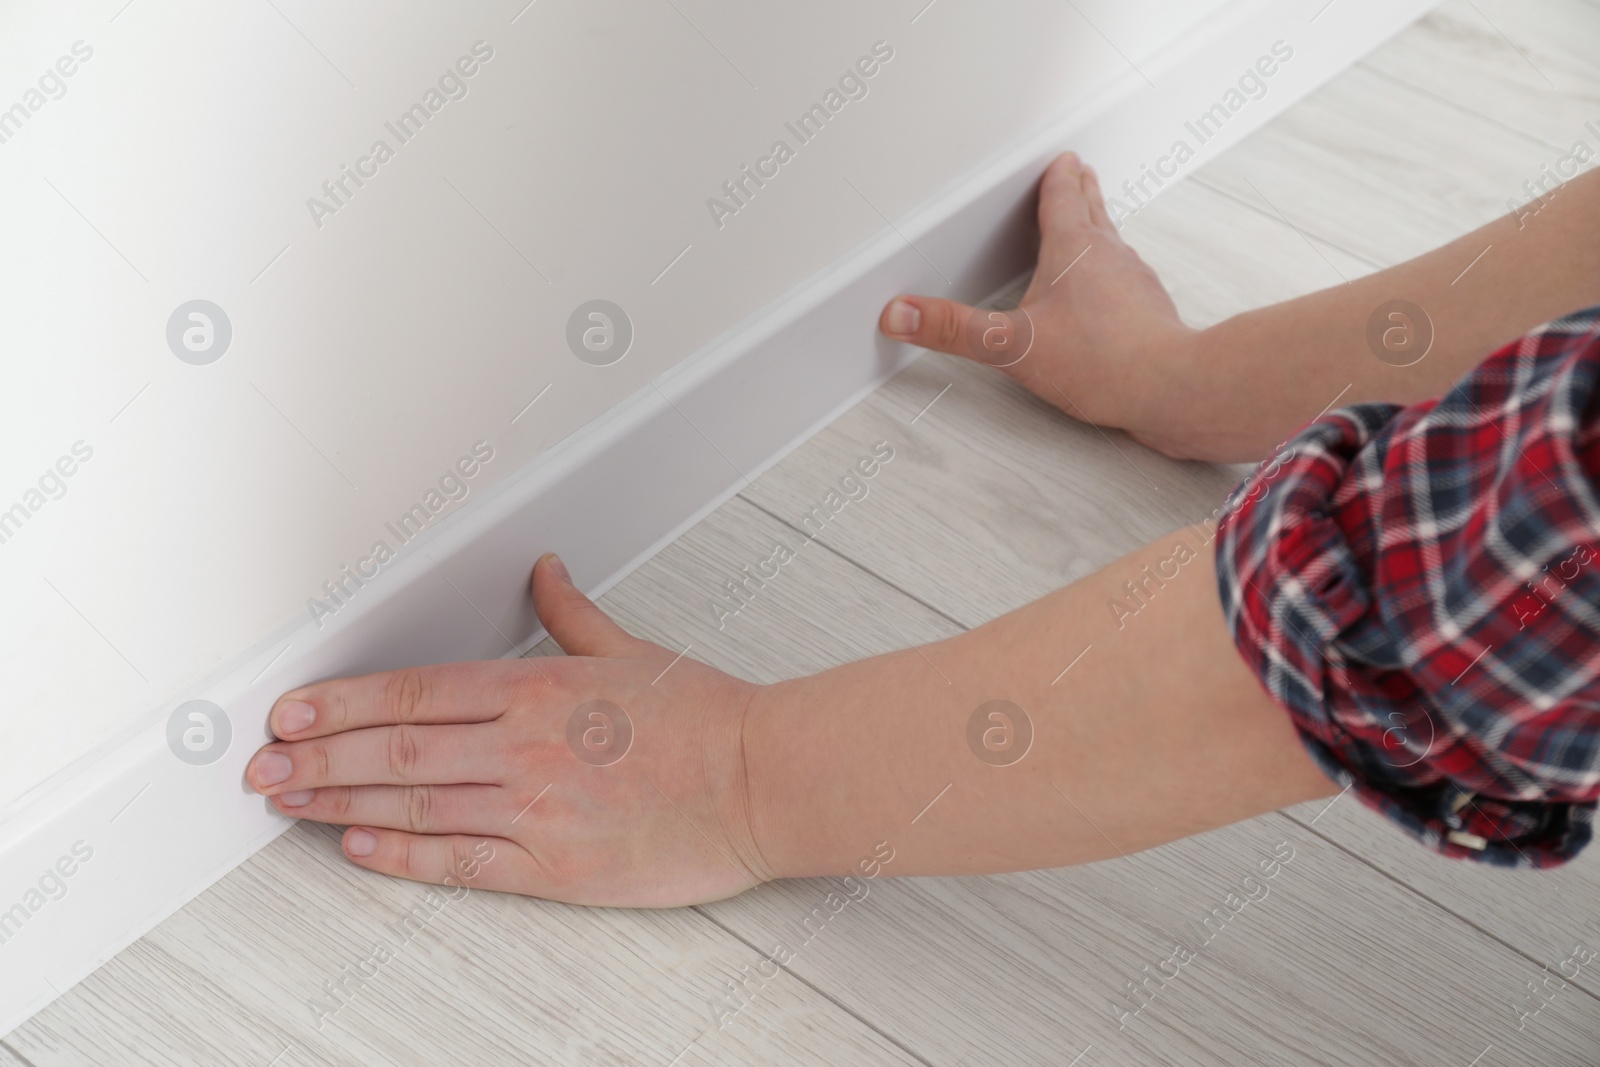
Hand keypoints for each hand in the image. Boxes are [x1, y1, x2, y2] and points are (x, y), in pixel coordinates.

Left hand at [247, 554, 771, 907]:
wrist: (763, 780)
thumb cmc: (706, 719)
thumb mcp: (631, 651)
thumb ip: (573, 613)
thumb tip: (543, 570)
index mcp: (539, 688)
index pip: (414, 692)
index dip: (340, 703)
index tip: (291, 712)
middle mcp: (525, 747)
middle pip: (395, 749)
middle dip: (317, 757)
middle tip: (262, 767)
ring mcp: (535, 808)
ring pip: (414, 804)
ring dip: (339, 803)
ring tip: (289, 803)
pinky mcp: (554, 865)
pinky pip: (461, 862)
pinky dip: (402, 856)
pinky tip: (359, 849)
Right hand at [878, 151, 1207, 458]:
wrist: (1172, 389)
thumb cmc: (1104, 362)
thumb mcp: (1011, 345)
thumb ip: (954, 330)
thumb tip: (903, 313)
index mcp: (1075, 249)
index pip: (1062, 198)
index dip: (1056, 177)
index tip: (1060, 159)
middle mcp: (1111, 257)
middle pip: (1094, 211)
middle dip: (1083, 192)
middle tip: (1081, 174)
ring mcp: (1136, 285)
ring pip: (1114, 246)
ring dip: (1099, 234)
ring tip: (1089, 232)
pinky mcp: (1151, 316)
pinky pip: (1128, 286)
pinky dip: (1114, 281)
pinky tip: (1107, 303)